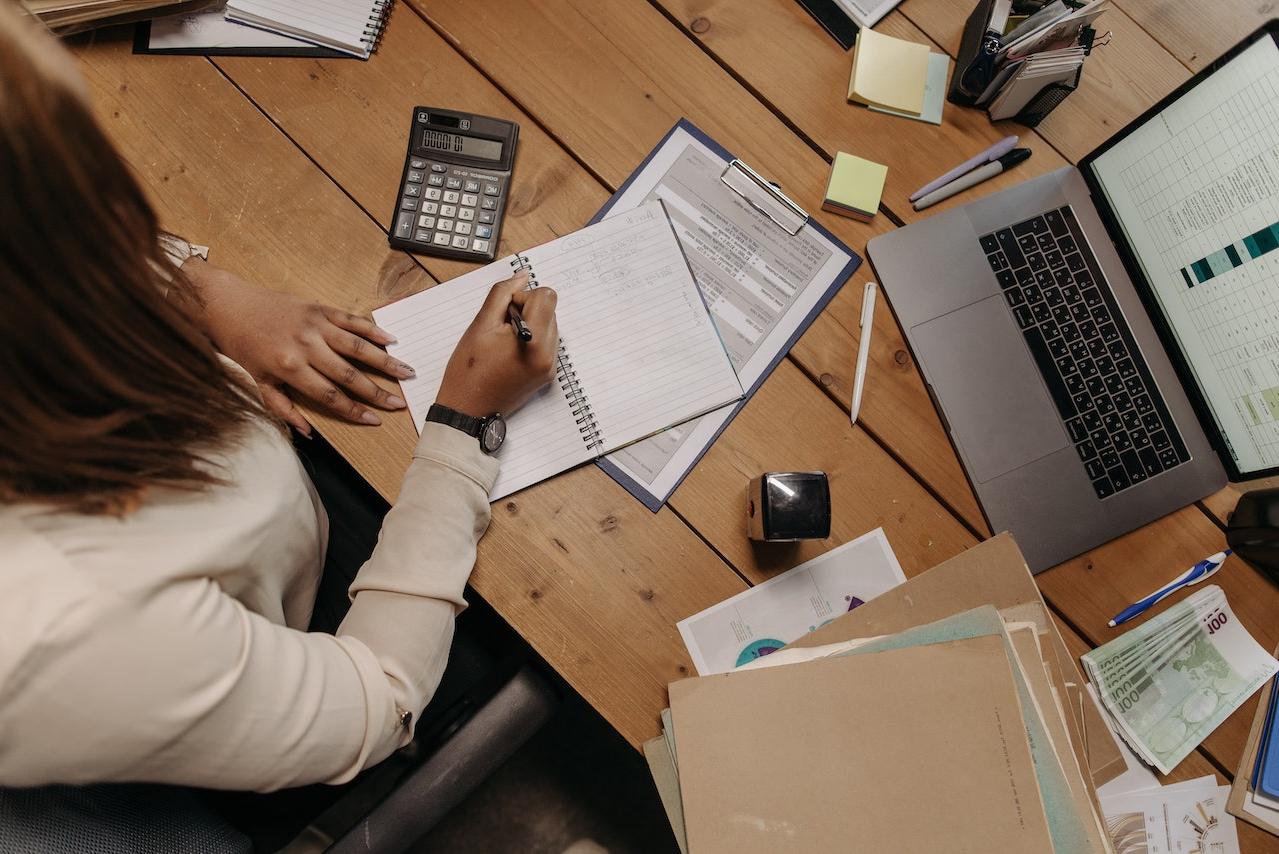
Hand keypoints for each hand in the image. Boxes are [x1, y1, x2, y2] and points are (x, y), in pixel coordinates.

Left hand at [179, 260, 414, 434]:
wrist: (228, 305)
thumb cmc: (242, 346)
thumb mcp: (256, 382)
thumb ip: (282, 408)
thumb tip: (306, 433)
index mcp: (290, 368)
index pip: (330, 395)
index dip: (354, 410)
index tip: (374, 420)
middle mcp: (306, 347)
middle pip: (349, 374)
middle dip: (376, 392)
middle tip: (399, 403)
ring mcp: (315, 325)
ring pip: (358, 347)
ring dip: (385, 361)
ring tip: (406, 372)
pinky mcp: (319, 308)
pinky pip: (351, 320)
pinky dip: (373, 330)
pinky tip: (391, 340)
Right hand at [436, 273, 558, 417]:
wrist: (467, 410)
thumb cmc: (469, 370)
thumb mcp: (481, 324)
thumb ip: (503, 294)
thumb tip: (522, 276)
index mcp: (536, 342)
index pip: (547, 296)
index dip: (523, 297)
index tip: (505, 313)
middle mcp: (549, 356)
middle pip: (550, 310)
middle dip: (526, 311)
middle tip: (500, 329)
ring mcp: (550, 367)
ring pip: (549, 325)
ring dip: (529, 325)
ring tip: (504, 343)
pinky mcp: (547, 375)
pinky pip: (547, 343)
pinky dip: (531, 340)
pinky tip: (510, 353)